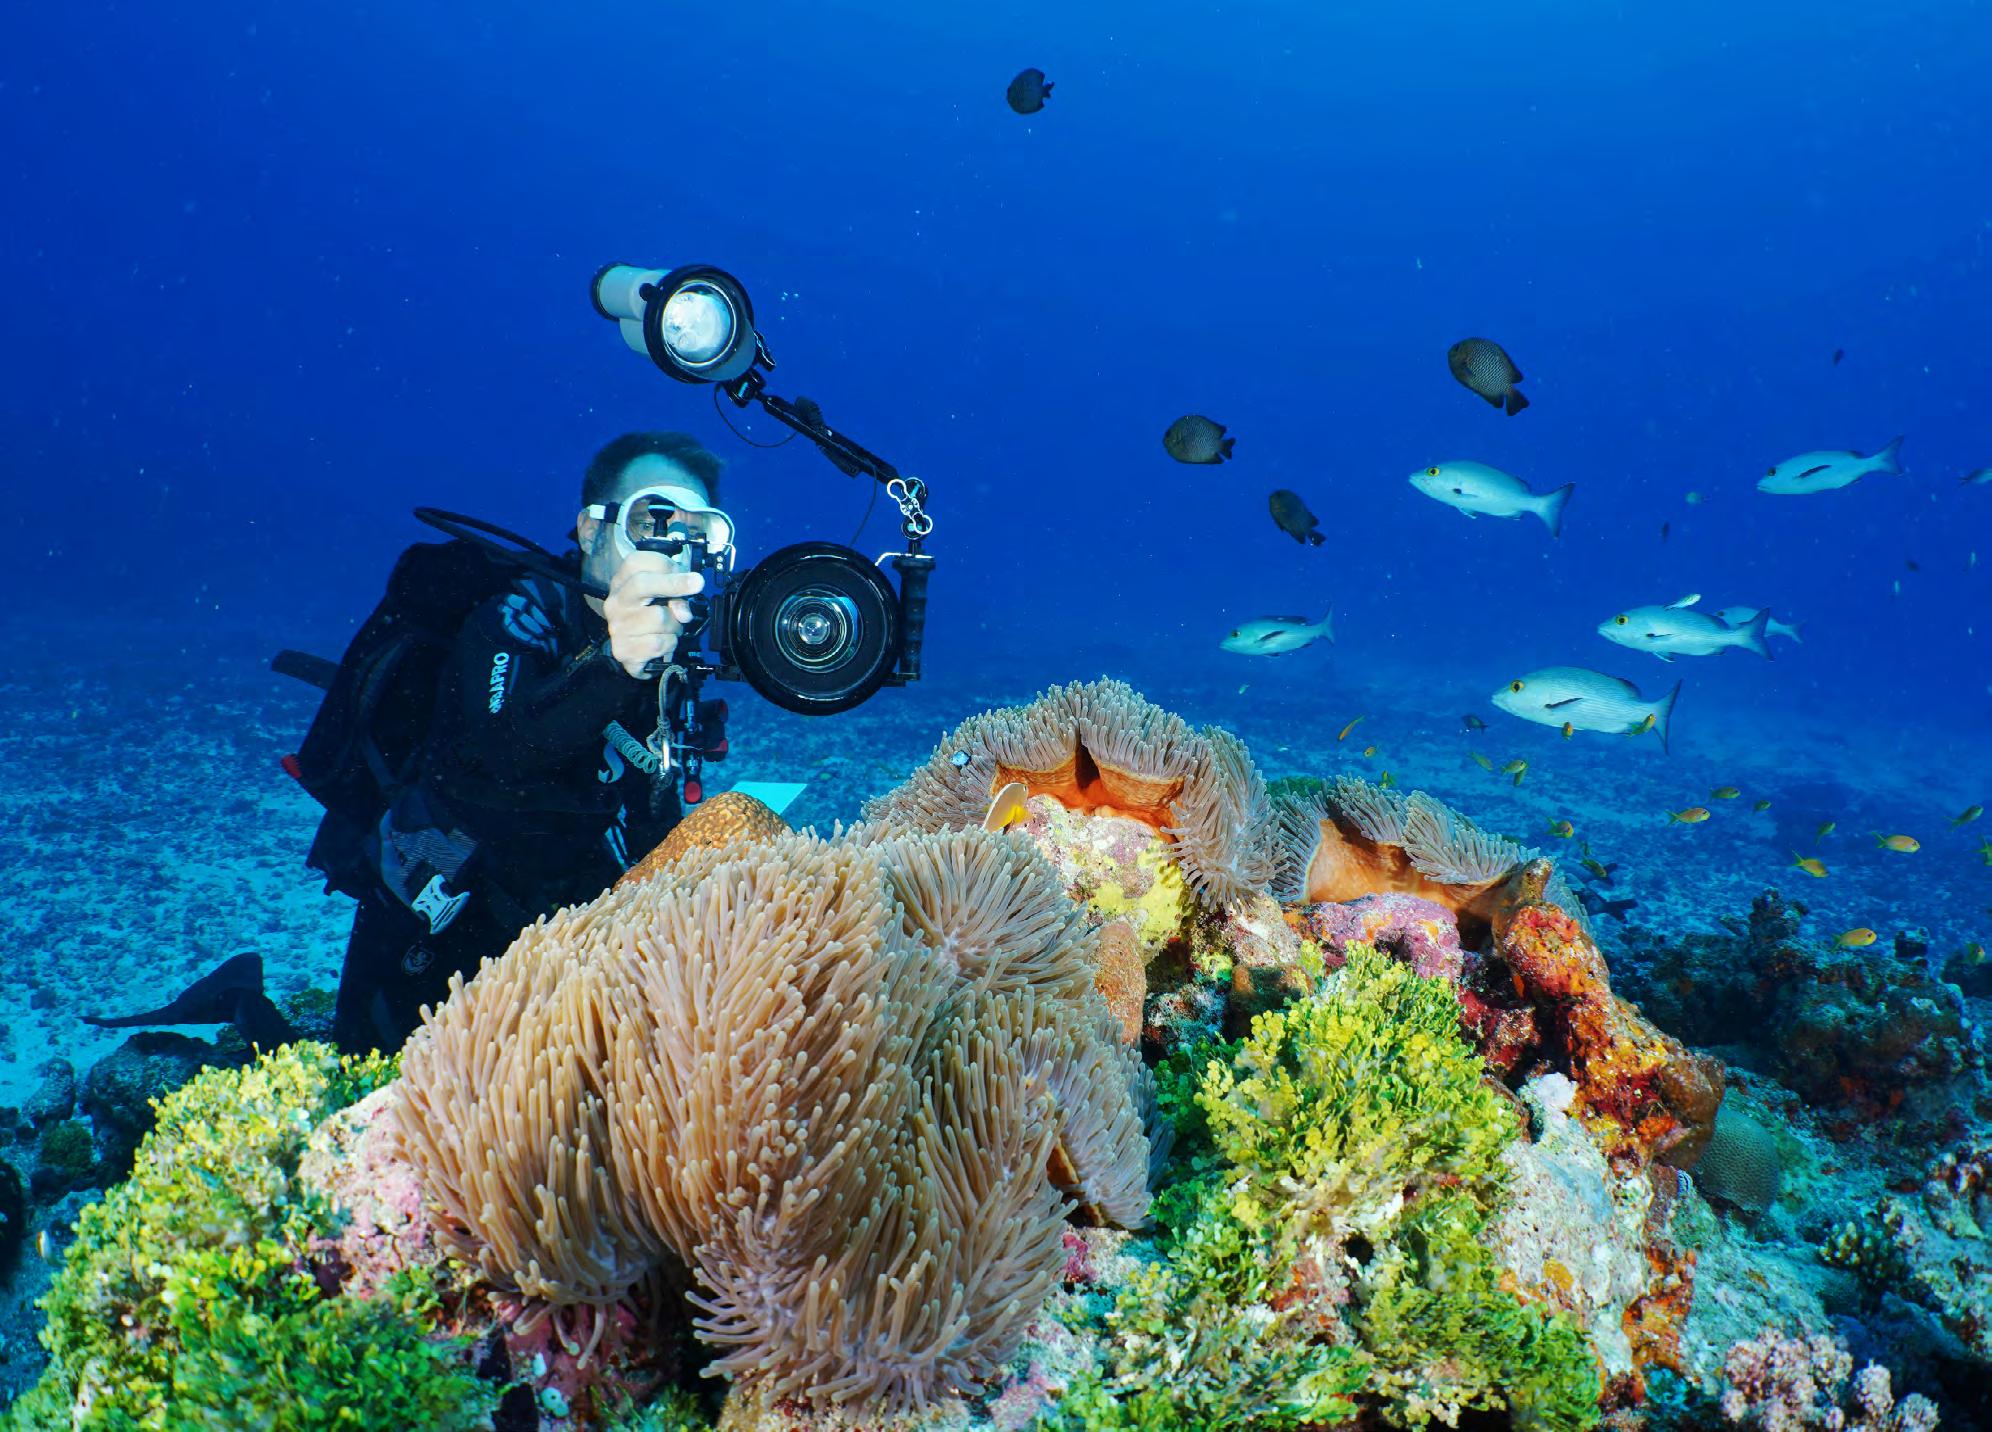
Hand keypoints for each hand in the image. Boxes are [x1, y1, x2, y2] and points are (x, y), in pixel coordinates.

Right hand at [603, 553, 703, 678]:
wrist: (638, 647)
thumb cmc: (654, 613)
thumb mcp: (667, 593)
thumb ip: (677, 593)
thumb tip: (683, 613)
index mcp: (623, 580)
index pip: (638, 562)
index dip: (668, 568)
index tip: (693, 578)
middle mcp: (616, 601)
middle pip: (642, 584)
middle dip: (673, 585)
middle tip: (696, 585)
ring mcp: (616, 626)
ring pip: (659, 618)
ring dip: (675, 626)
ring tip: (669, 628)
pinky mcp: (622, 650)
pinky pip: (658, 644)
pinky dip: (669, 645)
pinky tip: (662, 642)